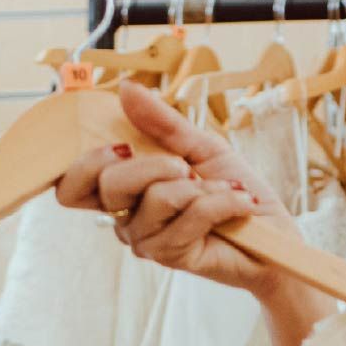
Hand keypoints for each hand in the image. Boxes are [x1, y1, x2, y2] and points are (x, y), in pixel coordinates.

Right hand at [54, 80, 293, 306]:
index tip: (122, 145)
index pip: (72, 187)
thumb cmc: (233, 187)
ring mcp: (147, 241)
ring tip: (224, 189)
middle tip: (186, 166)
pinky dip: (221, 200)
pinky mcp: (174, 256)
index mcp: (122, 191)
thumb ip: (160, 123)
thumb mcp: (198, 145)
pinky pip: (190, 216)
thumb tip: (126, 89)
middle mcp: (125, 219)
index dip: (82, 164)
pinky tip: (239, 203)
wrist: (273, 230)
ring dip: (200, 186)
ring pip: (155, 198)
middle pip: (109, 185)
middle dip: (154, 164)